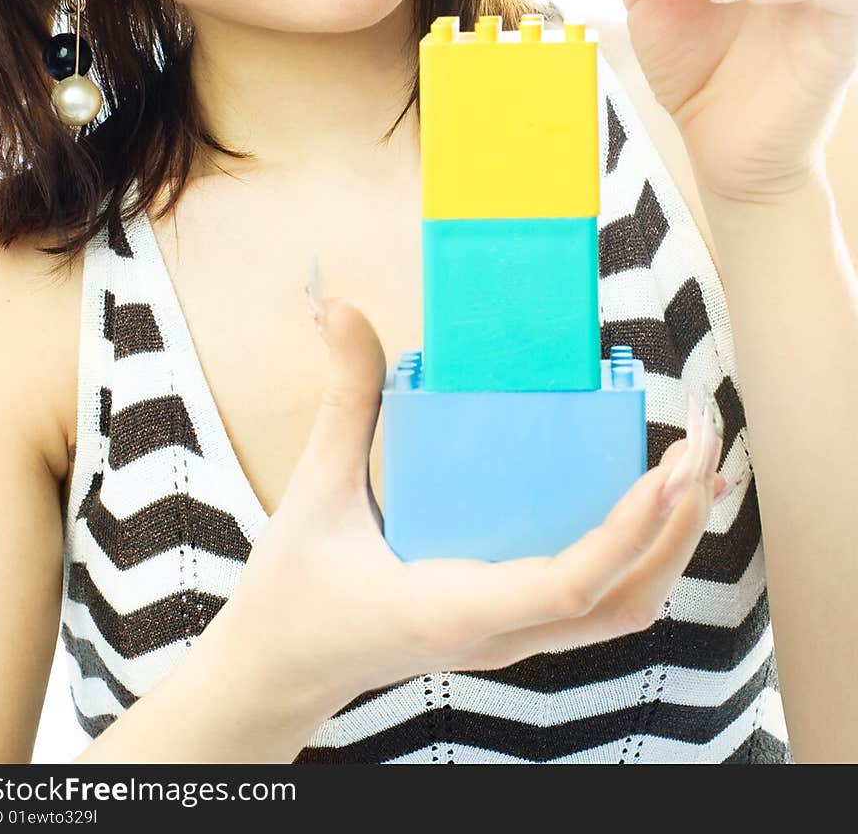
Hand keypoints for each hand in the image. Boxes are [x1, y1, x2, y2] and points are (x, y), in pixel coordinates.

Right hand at [226, 296, 724, 718]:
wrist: (281, 669)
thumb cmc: (293, 590)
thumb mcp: (314, 488)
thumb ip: (343, 398)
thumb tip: (342, 311)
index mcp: (452, 605)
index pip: (566, 584)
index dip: (625, 532)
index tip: (665, 472)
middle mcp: (499, 633)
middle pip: (623, 602)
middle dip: (676, 528)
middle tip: (700, 445)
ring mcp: (512, 638)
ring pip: (622, 611)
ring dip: (670, 545)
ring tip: (699, 471)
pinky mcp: (513, 628)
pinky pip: (598, 604)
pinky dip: (642, 556)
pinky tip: (656, 504)